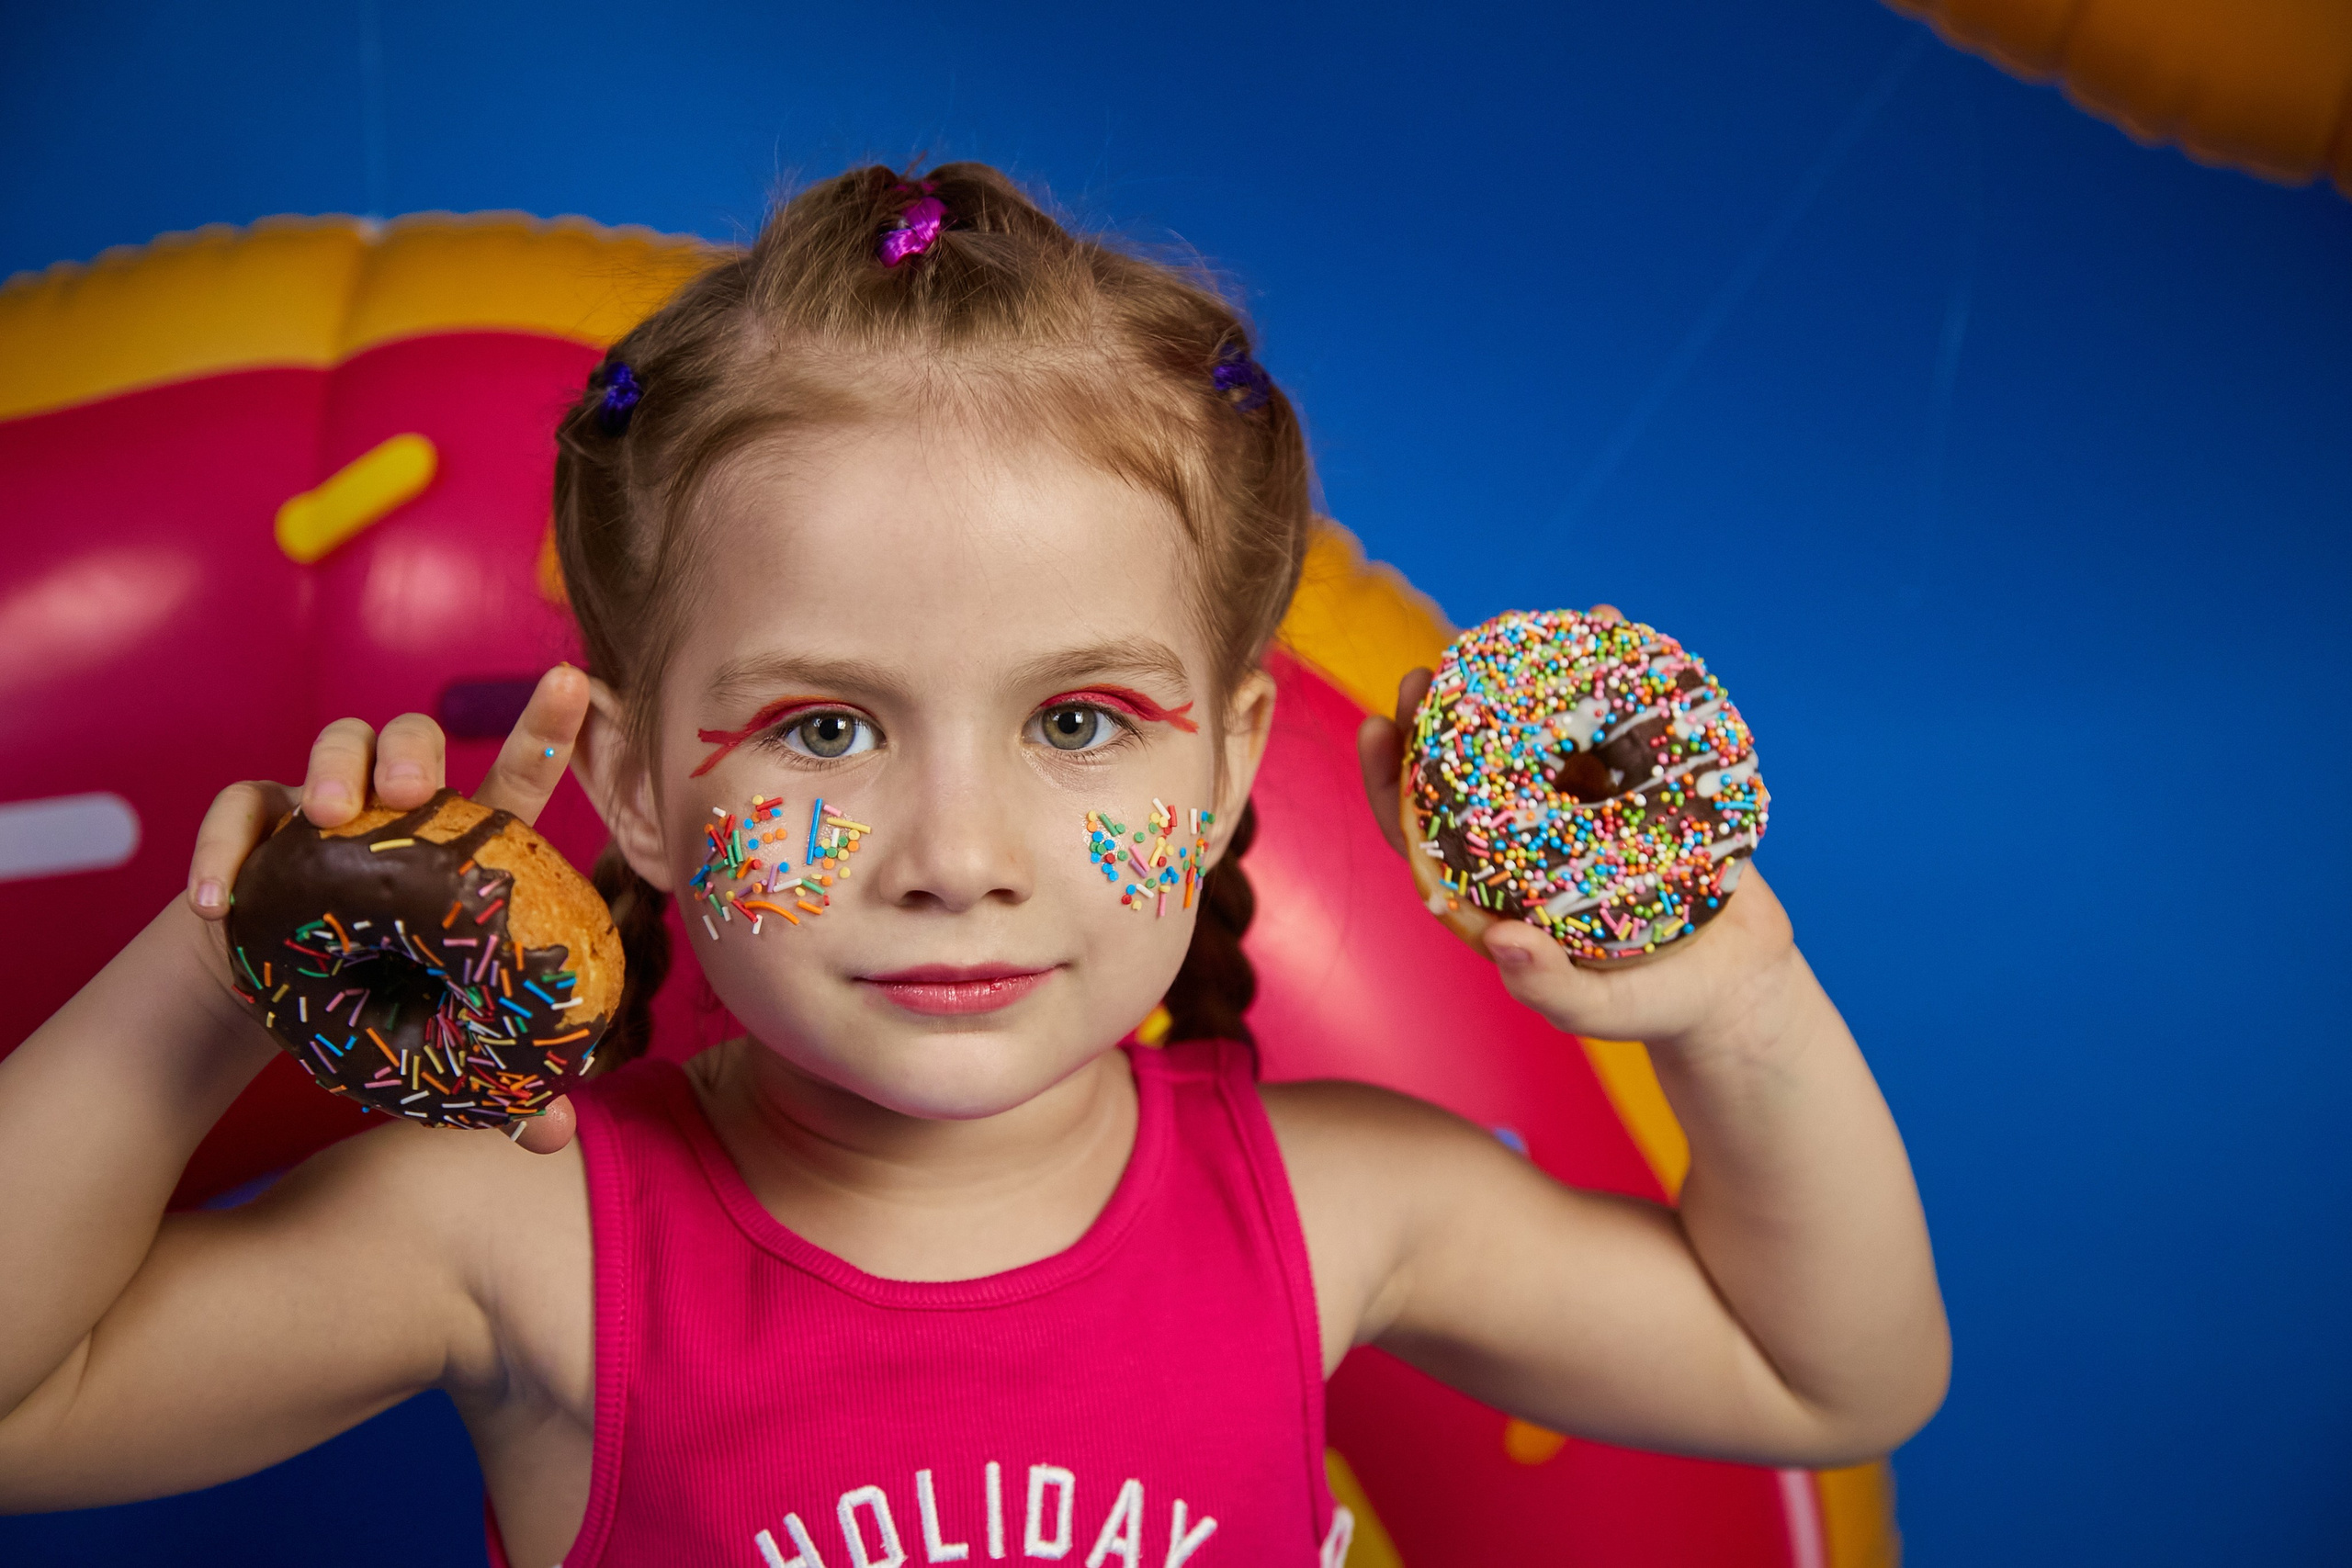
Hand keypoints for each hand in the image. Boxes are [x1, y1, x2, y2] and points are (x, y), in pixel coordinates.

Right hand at [182, 665, 592, 1152]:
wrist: (271, 1006)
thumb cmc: (376, 1004)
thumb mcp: (437, 1045)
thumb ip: (501, 1090)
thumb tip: (557, 1137)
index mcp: (462, 845)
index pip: (514, 779)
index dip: (545, 727)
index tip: (576, 682)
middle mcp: (396, 809)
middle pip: (414, 739)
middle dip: (415, 747)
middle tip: (414, 787)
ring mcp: (321, 809)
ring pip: (334, 744)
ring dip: (335, 768)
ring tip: (330, 818)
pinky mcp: (253, 829)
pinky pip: (237, 807)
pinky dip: (224, 845)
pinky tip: (213, 898)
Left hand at [1354, 607, 1797, 1052]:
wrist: (1738, 981)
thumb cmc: (1652, 1004)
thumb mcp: (1596, 1008)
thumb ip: (1547, 986)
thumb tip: (1500, 946)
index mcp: (1493, 883)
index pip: (1422, 829)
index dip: (1392, 780)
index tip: (1375, 728)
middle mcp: (1527, 833)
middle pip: (1468, 766)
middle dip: (1441, 714)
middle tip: (1427, 670)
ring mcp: (1581, 801)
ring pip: (1538, 728)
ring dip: (1521, 675)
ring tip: (1509, 626)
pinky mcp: (1636, 781)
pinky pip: (1614, 716)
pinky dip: (1608, 669)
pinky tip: (1604, 622)